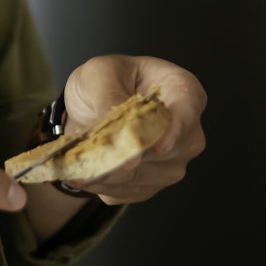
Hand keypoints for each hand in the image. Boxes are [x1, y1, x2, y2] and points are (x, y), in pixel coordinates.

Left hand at [60, 55, 206, 204]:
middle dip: (125, 155)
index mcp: (182, 90)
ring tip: (76, 162)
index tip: (156, 146)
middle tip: (90, 153)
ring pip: (142, 176)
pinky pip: (127, 191)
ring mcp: (171, 162)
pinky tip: (82, 172)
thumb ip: (111, 98)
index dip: (175, 130)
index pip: (188, 111)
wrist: (88, 106)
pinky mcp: (151, 184)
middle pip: (166, 152)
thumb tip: (128, 138)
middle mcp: (185, 131)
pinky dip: (101, 184)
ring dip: (106, 172)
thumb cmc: (104, 80)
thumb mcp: (100, 74)